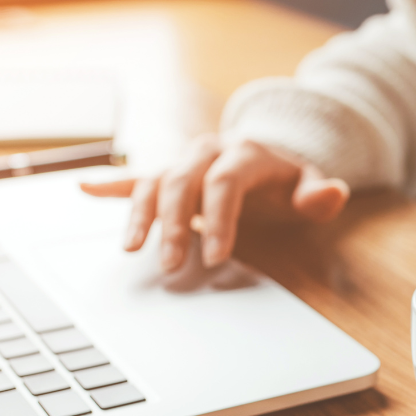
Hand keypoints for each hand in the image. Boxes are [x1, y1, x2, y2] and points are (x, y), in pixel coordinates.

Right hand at [81, 136, 349, 271]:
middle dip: (175, 225)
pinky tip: (84, 189)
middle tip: (172, 264)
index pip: (226, 182)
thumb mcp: (309, 186)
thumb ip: (319, 194)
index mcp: (244, 152)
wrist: (267, 155)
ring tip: (130, 247)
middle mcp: (208, 151)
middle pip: (183, 183)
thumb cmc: (287, 181)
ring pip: (155, 181)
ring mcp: (183, 161)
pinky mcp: (166, 172)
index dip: (220, 218)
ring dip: (140, 215)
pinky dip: (110, 184)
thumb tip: (332, 193)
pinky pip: (135, 176)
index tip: (217, 256)